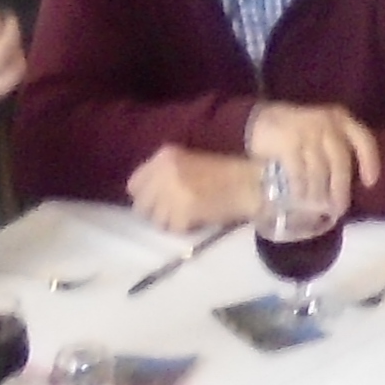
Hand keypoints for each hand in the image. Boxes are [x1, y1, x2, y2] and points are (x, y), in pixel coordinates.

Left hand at [126, 147, 261, 229]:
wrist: (251, 181)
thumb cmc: (225, 170)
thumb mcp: (189, 161)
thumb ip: (164, 173)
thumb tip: (146, 196)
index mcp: (164, 155)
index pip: (134, 183)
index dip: (145, 196)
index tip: (156, 202)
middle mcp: (163, 172)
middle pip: (141, 205)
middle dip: (154, 211)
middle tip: (172, 213)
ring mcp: (171, 193)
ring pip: (156, 220)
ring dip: (169, 222)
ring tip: (186, 217)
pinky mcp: (182, 212)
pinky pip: (173, 228)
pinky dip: (184, 228)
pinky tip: (197, 220)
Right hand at [245, 103, 382, 210]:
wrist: (259, 118)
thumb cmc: (298, 129)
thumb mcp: (322, 129)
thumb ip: (336, 147)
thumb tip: (349, 183)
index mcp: (341, 118)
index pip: (363, 140)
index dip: (370, 162)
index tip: (369, 183)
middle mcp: (327, 124)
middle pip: (340, 161)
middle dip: (340, 188)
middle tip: (339, 209)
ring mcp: (307, 132)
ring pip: (319, 170)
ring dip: (318, 192)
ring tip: (317, 207)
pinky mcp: (288, 143)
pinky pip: (298, 172)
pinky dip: (300, 187)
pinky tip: (299, 197)